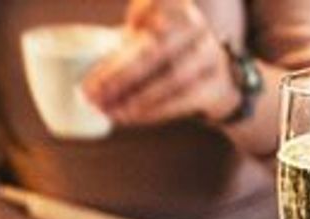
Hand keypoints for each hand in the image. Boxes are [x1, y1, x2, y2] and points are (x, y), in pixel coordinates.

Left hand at [82, 0, 238, 126]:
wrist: (221, 81)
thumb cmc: (171, 55)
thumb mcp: (150, 38)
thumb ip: (124, 45)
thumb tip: (88, 80)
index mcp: (176, 6)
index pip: (157, 4)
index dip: (142, 12)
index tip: (130, 26)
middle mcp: (196, 26)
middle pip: (155, 49)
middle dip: (119, 73)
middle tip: (92, 91)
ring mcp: (209, 56)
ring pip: (169, 78)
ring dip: (135, 97)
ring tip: (108, 110)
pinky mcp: (214, 87)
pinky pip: (181, 101)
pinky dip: (152, 111)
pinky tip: (131, 117)